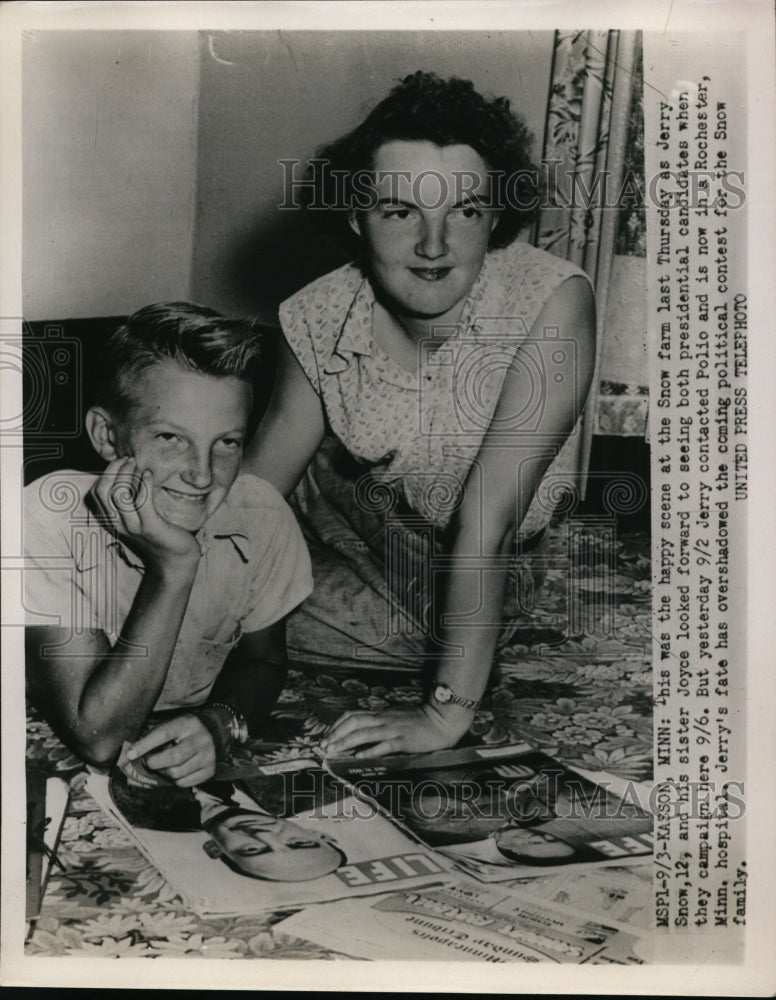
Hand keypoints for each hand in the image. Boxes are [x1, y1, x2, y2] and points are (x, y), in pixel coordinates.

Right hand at [89, 458, 200, 575]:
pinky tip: (149, 474)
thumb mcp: (139, 514)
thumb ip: (131, 498)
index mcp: (113, 520)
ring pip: (119, 494)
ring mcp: (134, 526)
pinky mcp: (151, 527)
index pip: (96, 492)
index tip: (121, 461)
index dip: (106, 472)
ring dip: (127, 474)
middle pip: (103, 490)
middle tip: (129, 459)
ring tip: (138, 464)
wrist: (175, 559)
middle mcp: (118, 524)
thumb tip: (130, 470)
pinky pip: (142, 501)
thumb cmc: (159, 532)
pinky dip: (144, 484)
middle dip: (114, 469)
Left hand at [125, 714, 216, 786]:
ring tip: (162, 766)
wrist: (219, 730)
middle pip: (172, 758)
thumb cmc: (188, 728)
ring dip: (163, 773)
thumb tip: (133, 752)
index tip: (130, 754)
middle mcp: (200, 740)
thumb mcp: (174, 722)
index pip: (163, 735)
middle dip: (154, 763)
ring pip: (176, 774)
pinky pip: (184, 783)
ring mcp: (207, 756)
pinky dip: (174, 780)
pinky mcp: (210, 771)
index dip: (144, 745)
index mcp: (187, 724)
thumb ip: (155, 735)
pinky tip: (175, 770)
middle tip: (148, 762)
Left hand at [321, 702, 471, 758]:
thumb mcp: (396, 716)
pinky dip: (368, 750)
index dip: (337, 725)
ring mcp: (392, 730)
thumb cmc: (419, 720)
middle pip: (353, 723)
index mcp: (381, 714)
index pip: (352, 716)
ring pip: (363, 733)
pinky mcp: (402, 741)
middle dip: (335, 734)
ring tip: (332, 751)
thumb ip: (381, 721)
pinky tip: (358, 757)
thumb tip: (365, 729)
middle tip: (323, 745)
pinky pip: (383, 746)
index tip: (326, 736)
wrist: (441, 720)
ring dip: (345, 742)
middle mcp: (383, 720)